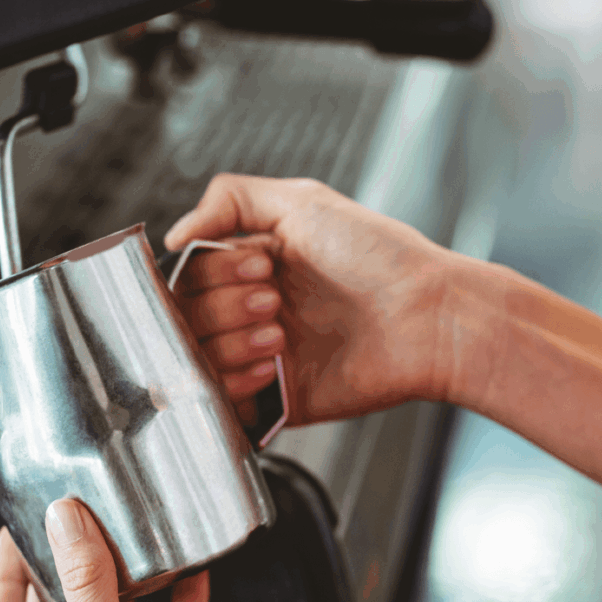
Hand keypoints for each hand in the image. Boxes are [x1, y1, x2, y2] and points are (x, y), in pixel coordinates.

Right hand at [166, 174, 463, 425]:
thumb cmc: (382, 258)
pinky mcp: (276, 399)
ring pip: (199, 357)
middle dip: (227, 306)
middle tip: (274, 300)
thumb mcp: (303, 201)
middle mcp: (255, 309)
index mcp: (257, 265)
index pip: (193, 274)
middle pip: (190, 316)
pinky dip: (233, 384)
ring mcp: (264, 356)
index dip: (215, 272)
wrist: (427, 319)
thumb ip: (231, 200)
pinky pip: (223, 401)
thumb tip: (174, 236)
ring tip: (279, 335)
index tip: (262, 265)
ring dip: (231, 342)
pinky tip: (269, 368)